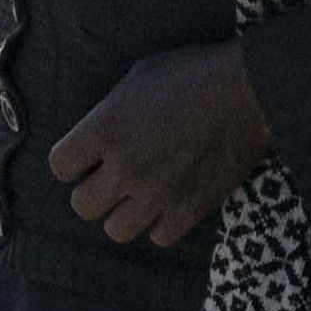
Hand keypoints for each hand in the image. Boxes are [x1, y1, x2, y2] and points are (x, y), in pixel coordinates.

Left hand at [41, 43, 271, 249]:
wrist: (249, 91)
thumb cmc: (194, 74)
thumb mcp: (139, 77)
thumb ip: (111, 111)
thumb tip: (99, 133)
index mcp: (104, 129)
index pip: (60, 166)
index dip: (72, 161)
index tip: (86, 156)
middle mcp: (124, 167)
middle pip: (82, 206)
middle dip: (93, 190)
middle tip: (111, 177)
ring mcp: (156, 193)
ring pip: (115, 230)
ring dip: (123, 213)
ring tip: (139, 195)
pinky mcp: (189, 209)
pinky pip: (158, 237)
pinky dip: (160, 223)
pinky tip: (169, 202)